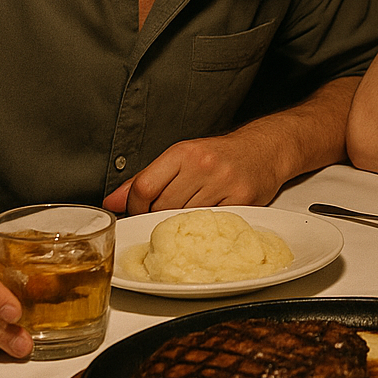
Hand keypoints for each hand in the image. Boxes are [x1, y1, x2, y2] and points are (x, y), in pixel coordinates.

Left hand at [102, 133, 285, 214]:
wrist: (264, 150)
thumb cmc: (220, 155)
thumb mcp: (181, 158)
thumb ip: (146, 179)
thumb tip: (112, 201)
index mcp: (183, 152)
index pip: (145, 186)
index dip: (135, 206)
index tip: (139, 211)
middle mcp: (203, 165)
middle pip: (163, 206)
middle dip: (157, 216)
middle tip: (165, 215)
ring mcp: (224, 183)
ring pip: (185, 218)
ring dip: (180, 224)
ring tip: (187, 216)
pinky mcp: (242, 200)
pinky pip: (211, 223)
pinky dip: (203, 227)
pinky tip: (205, 220)